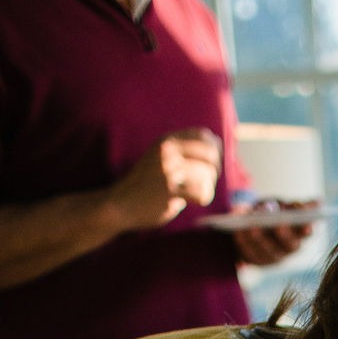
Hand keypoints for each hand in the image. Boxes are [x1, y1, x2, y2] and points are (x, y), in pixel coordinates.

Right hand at [107, 127, 222, 229]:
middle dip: (214, 169)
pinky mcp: (169, 191)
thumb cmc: (146, 184)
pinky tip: (195, 201)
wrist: (121, 203)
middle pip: (211, 154)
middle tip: (206, 181)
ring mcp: (168, 169)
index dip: (215, 150)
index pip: (204, 135)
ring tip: (198, 193)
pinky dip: (203, 199)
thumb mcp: (161, 158)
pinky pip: (201, 193)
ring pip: (207, 174)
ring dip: (208, 187)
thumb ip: (182, 152)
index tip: (210, 164)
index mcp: (167, 140)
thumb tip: (216, 147)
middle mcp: (168, 151)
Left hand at [233, 199, 315, 265]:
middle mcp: (289, 248)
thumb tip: (309, 204)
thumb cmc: (272, 211)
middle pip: (289, 245)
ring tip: (252, 226)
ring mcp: (274, 257)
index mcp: (299, 232)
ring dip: (260, 238)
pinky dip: (244, 242)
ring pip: (268, 251)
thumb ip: (292, 205)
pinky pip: (250, 254)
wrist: (253, 225)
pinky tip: (238, 231)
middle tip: (278, 223)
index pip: (307, 232)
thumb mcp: (282, 205)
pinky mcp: (257, 260)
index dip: (307, 227)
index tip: (304, 220)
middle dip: (284, 234)